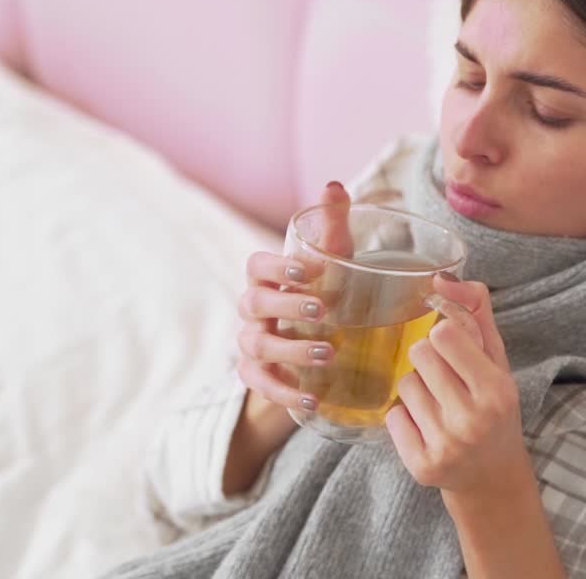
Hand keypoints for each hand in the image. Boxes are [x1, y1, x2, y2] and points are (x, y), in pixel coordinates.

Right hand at [235, 181, 352, 411]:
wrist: (313, 349)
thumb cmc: (322, 294)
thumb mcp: (332, 261)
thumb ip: (332, 226)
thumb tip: (334, 186)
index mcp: (267, 279)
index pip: (256, 266)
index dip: (277, 268)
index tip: (309, 271)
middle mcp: (253, 310)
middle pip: (255, 304)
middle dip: (287, 305)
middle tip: (326, 310)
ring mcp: (251, 344)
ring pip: (258, 345)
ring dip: (292, 348)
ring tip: (328, 352)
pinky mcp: (257, 376)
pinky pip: (260, 385)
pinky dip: (284, 392)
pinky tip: (311, 399)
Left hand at [385, 273, 526, 493]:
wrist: (493, 476)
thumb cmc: (494, 408)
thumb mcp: (497, 360)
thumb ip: (476, 312)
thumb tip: (443, 278)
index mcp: (496, 389)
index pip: (444, 333)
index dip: (444, 336)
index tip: (454, 350)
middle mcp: (473, 419)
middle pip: (419, 354)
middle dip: (429, 361)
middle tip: (446, 380)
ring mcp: (446, 446)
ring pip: (404, 384)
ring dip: (417, 388)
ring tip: (439, 406)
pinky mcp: (422, 466)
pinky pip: (392, 416)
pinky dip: (404, 418)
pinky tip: (426, 428)